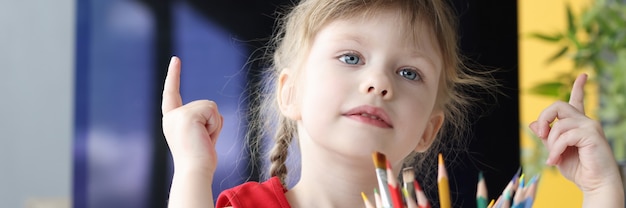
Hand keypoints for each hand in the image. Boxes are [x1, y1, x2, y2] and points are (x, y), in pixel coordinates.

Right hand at [162, 56, 222, 173]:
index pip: (172, 93)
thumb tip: (217, 115)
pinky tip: (205, 137)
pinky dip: (214, 124)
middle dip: (212, 123)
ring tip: (203, 140)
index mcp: (172, 120)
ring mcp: (178, 115)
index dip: (174, 76)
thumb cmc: (201, 159)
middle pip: (205, 105)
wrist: (195, 170)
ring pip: (210, 106)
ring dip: (214, 124)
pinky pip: (212, 110)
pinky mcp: (187, 115)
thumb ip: (206, 122)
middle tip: (204, 141)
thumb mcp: (203, 136)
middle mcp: (171, 116)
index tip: (176, 59)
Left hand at [529, 74, 619, 192]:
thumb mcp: (556, 152)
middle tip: (541, 136)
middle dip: (544, 118)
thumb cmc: (579, 169)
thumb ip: (547, 138)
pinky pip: (564, 136)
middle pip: (558, 105)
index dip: (579, 87)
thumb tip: (533, 124)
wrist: (596, 184)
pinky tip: (555, 161)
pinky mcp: (591, 135)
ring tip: (553, 158)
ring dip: (550, 144)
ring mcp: (590, 126)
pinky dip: (555, 150)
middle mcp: (586, 121)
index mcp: (579, 124)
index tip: (583, 75)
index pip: (578, 100)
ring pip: (558, 124)